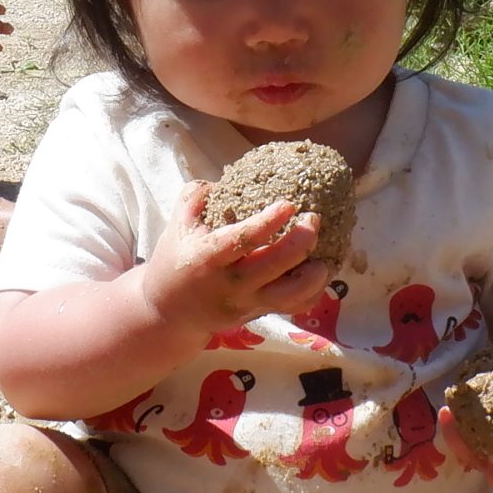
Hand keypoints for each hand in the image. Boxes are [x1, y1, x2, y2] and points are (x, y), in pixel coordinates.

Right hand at [139, 184, 330, 336]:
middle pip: (275, 265)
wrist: (169, 312)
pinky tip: (317, 272)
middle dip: (302, 241)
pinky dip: (313, 292)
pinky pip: (294, 308)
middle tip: (313, 218)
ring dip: (314, 274)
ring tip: (323, 254)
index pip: (242, 240)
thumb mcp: (177, 223)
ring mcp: (246, 303)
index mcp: (207, 258)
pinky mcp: (258, 314)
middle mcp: (229, 284)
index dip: (268, 222)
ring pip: (291, 295)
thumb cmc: (175, 260)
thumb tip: (227, 178)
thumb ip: (197, 195)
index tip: (288, 204)